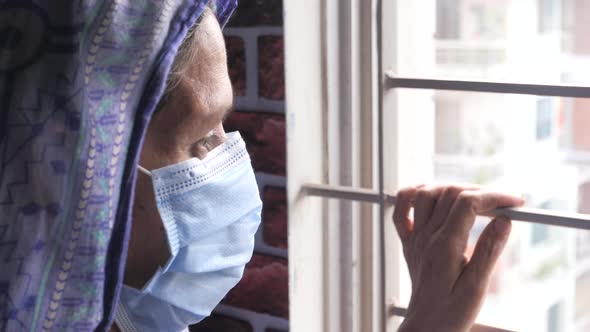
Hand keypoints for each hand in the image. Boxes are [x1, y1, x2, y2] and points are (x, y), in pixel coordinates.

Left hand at [393, 185, 523, 331]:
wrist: (427, 326)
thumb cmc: (452, 312)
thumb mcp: (477, 286)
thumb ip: (489, 251)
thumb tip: (503, 220)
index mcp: (444, 247)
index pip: (467, 203)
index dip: (494, 196)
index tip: (515, 202)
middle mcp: (425, 237)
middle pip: (449, 193)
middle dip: (480, 191)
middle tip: (503, 202)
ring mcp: (414, 238)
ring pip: (425, 195)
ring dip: (450, 189)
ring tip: (475, 198)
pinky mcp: (408, 242)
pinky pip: (400, 210)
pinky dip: (412, 195)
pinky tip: (430, 193)